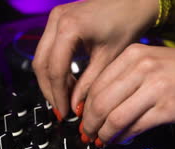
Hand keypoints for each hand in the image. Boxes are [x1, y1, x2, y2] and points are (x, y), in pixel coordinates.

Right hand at [32, 0, 159, 117]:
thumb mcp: (109, 58)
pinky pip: (49, 50)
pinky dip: (56, 69)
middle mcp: (57, 20)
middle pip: (41, 64)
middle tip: (61, 110)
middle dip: (50, 90)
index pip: (56, 70)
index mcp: (70, 28)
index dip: (58, 95)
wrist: (133, 1)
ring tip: (66, 100)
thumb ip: (90, 83)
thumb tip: (76, 106)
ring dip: (51, 81)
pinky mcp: (59, 21)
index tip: (65, 112)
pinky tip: (68, 84)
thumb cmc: (127, 23)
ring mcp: (55, 18)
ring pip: (41, 58)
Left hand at [81, 43, 174, 144]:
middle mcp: (142, 68)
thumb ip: (128, 79)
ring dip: (104, 134)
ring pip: (115, 116)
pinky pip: (136, 126)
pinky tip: (123, 139)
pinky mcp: (167, 107)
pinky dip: (125, 137)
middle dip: (90, 124)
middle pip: (101, 101)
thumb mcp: (154, 63)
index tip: (83, 119)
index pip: (97, 83)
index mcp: (135, 54)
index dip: (85, 106)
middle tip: (88, 135)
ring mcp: (155, 87)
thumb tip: (104, 106)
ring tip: (102, 140)